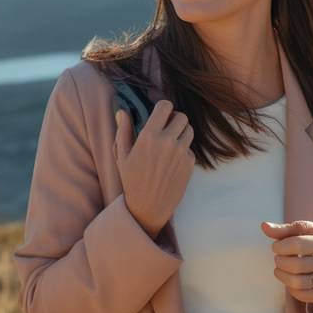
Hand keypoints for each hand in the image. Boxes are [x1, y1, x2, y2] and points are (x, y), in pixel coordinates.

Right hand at [115, 100, 194, 239]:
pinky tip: (172, 161)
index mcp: (150, 136)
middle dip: (174, 120)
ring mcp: (182, 153)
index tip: (160, 114)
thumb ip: (123, 131)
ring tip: (170, 143)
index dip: (163, 108)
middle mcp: (168, 141)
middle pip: (181, 116)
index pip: (166, 106)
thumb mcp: (122, 155)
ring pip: (189, 130)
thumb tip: (122, 111)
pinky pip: (190, 148)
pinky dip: (184, 150)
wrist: (148, 206)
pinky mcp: (190, 164)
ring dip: (181, 132)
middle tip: (166, 128)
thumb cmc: (132, 180)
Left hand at [260, 220, 312, 312]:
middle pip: (295, 266)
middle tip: (278, 258)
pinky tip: (290, 278)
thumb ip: (286, 229)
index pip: (297, 245)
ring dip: (281, 274)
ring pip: (296, 283)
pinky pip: (300, 295)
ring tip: (280, 268)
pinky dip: (289, 287)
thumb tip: (264, 226)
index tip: (276, 246)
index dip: (280, 246)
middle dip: (279, 261)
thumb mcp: (311, 231)